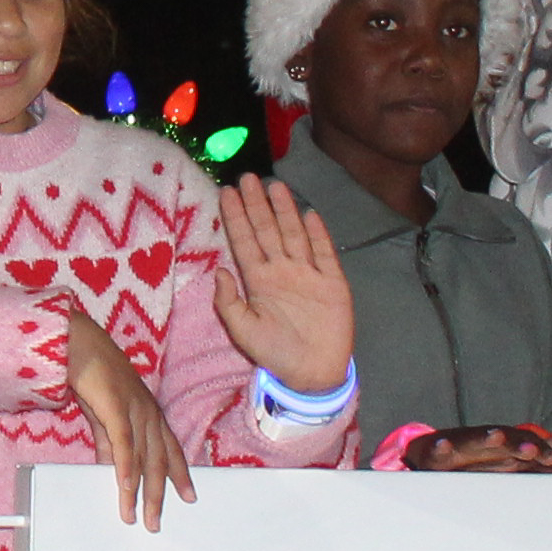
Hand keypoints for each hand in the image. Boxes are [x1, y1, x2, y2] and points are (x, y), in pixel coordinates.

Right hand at [59, 306, 197, 527]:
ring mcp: (135, 408)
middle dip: (159, 495)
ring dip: (141, 491)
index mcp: (149, 412)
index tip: (188, 496)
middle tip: (157, 522)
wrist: (76, 341)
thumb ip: (110, 442)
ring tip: (138, 515)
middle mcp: (148, 412)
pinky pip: (124, 442)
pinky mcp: (116, 405)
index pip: (170, 449)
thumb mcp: (103, 413)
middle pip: (159, 460)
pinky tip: (126, 487)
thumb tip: (114, 469)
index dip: (179, 474)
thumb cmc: (91, 371)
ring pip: (144, 457)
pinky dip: (125, 467)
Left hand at [209, 175, 355, 409]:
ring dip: (285, 210)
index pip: (244, 241)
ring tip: (275, 186)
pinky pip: (324, 253)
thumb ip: (228, 302)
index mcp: (258, 281)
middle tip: (248, 177)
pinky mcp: (332, 282)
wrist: (312, 374)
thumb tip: (220, 271)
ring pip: (294, 234)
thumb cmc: (274, 354)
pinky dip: (318, 234)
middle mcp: (281, 271)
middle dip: (257, 204)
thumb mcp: (242, 331)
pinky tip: (309, 213)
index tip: (226, 192)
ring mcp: (307, 274)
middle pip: (267, 231)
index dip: (236, 217)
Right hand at [407, 422, 551, 475]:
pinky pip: (437, 453)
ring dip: (485, 439)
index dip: (541, 449)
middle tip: (532, 450)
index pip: (527, 443)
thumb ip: (549, 449)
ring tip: (496, 437)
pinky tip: (444, 447)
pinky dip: (440, 448)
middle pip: (503, 440)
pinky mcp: (434, 455)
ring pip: (473, 442)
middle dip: (517, 443)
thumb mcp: (514, 454)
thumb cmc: (478, 457)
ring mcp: (459, 448)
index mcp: (505, 445)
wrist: (431, 453)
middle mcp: (484, 443)